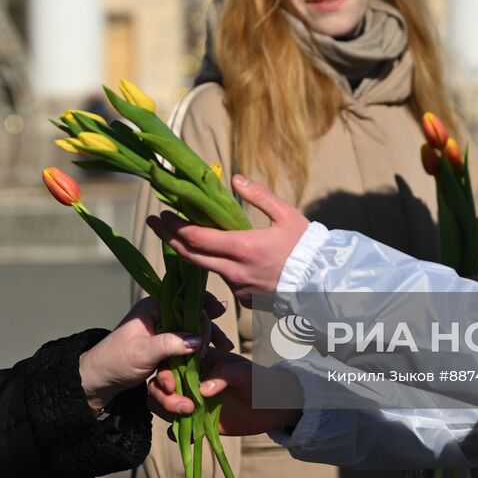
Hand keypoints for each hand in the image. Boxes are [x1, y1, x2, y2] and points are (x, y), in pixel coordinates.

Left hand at [77, 296, 227, 411]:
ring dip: (205, 344)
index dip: (204, 307)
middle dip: (208, 331)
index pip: (184, 300)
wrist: (97, 382)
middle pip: (191, 317)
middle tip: (225, 346)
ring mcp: (161, 333)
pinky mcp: (162, 349)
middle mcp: (158, 316)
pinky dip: (197, 355)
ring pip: (190, 334)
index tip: (219, 317)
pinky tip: (210, 362)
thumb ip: (170, 344)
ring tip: (224, 352)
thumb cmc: (115, 362)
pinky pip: (184, 348)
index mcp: (152, 307)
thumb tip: (197, 341)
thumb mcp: (143, 352)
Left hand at [147, 174, 309, 303]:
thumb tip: (233, 179)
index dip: (175, 227)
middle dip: (169, 238)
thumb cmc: (306, 246)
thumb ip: (259, 195)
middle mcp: (235, 271)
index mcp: (243, 248)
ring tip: (176, 234)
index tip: (162, 214)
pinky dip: (210, 264)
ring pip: (204, 268)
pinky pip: (222, 279)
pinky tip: (207, 252)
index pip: (197, 238)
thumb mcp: (286, 214)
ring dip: (188, 251)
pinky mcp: (245, 297)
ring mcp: (238, 288)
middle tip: (154, 222)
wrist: (323, 282)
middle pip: (190, 256)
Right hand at [148, 347, 303, 436]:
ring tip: (188, 414)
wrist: (273, 406)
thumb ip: (225, 374)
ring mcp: (193, 401)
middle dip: (163, 395)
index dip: (164, 371)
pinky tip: (189, 434)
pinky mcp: (198, 422)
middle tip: (185, 406)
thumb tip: (202, 390)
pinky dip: (177, 432)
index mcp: (200, 361)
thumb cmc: (260, 381)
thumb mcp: (246, 373)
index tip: (171, 384)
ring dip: (166, 410)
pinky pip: (178, 428)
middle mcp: (191, 380)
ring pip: (163, 404)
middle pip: (160, 384)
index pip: (171, 360)